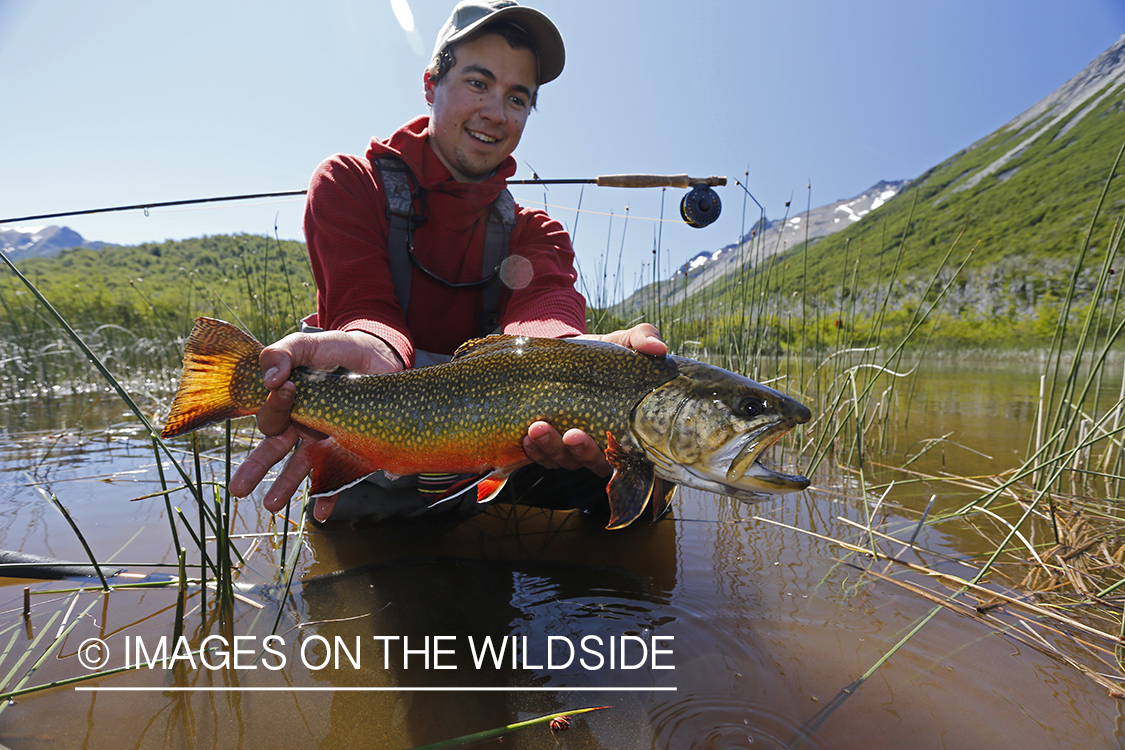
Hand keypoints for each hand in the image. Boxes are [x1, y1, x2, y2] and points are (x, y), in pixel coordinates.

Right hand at [228, 330, 401, 519]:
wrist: (380, 356)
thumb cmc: (340, 350)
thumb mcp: (311, 344)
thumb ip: (286, 352)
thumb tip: (270, 378)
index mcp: (288, 402)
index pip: (271, 413)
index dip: (274, 405)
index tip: (284, 388)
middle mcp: (302, 425)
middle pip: (274, 448)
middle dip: (256, 468)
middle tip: (238, 488)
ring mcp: (325, 440)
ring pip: (301, 467)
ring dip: (286, 486)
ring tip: (272, 506)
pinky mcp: (350, 449)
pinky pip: (338, 476)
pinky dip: (329, 495)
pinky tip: (321, 513)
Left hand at [522, 324, 665, 474]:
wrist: (567, 352)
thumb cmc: (604, 353)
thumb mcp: (624, 341)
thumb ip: (643, 339)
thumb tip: (658, 348)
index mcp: (625, 427)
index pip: (627, 453)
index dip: (617, 453)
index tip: (606, 439)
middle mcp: (600, 444)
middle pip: (593, 462)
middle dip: (581, 451)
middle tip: (571, 435)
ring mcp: (572, 447)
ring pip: (563, 460)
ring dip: (550, 448)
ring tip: (538, 429)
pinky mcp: (548, 444)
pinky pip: (541, 457)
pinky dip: (534, 451)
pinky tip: (525, 438)